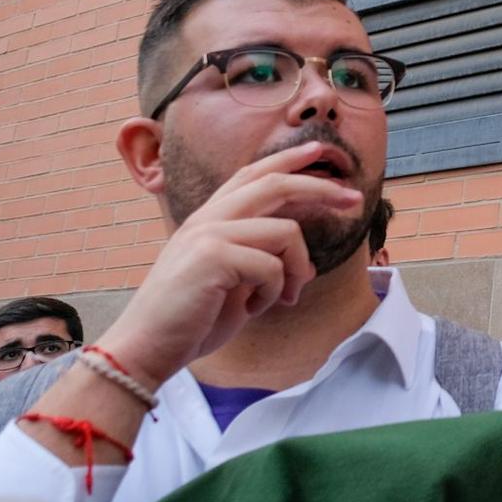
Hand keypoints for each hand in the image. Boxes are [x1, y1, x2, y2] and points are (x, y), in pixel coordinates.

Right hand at [101, 141, 358, 386]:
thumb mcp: (236, 286)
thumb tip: (306, 265)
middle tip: (354, 199)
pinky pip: (273, 266)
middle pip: (275, 184)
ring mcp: (208, 234)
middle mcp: (207, 219)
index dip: (287, 160)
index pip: (252, 175)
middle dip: (321, 189)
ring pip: (286, 232)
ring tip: (286, 297)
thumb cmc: (191, 321)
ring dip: (297, 270)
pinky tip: (256, 308)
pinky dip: (275, 292)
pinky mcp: (213, 256)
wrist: (147, 349)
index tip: (319, 152)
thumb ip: (264, 264)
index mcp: (210, 220)